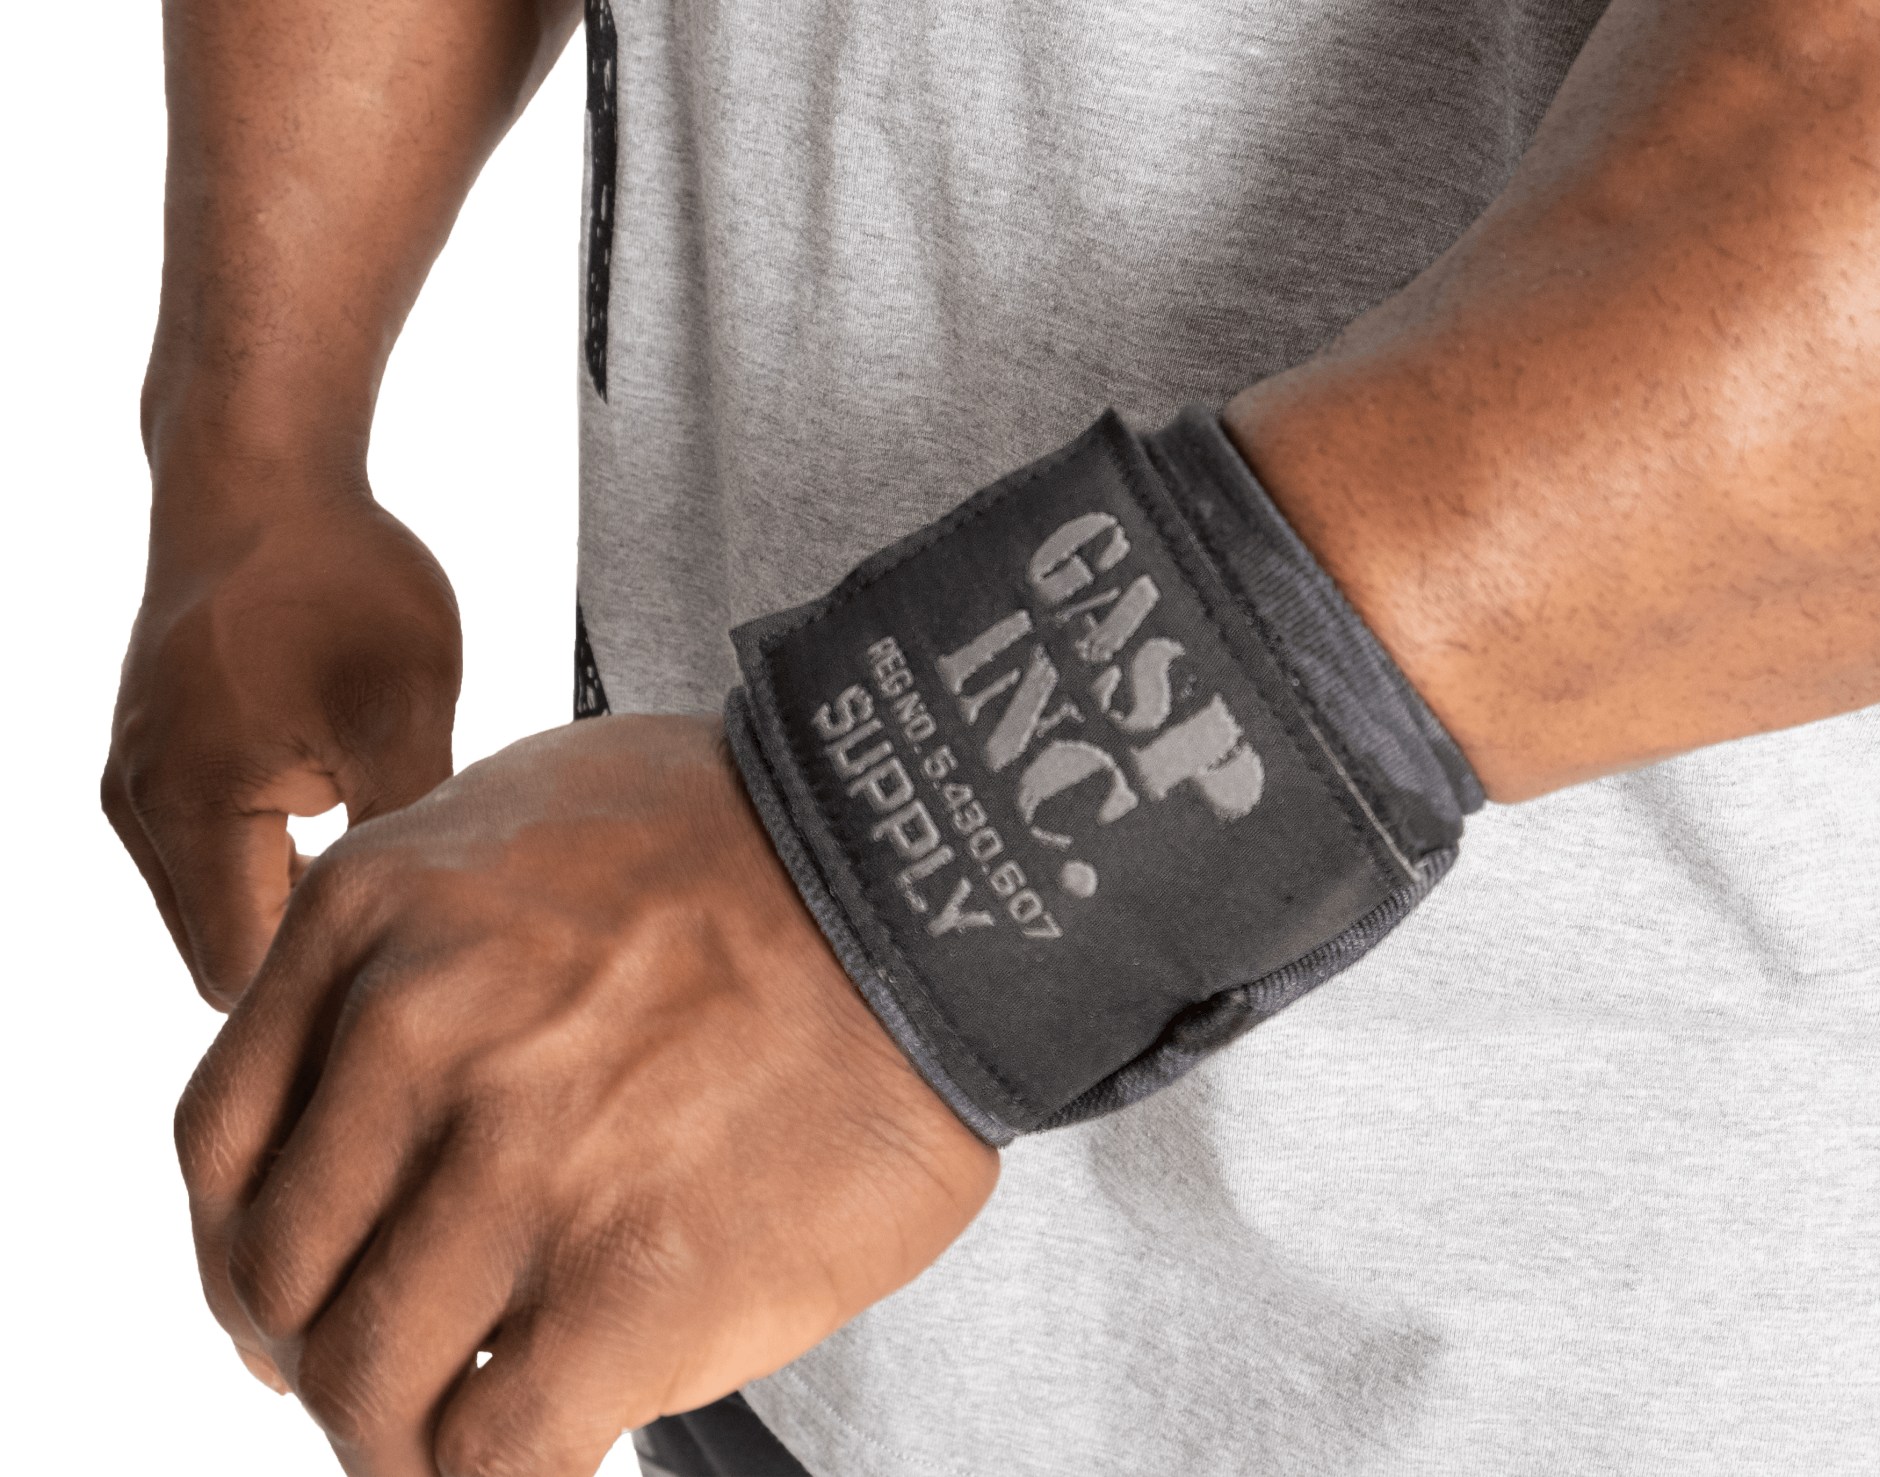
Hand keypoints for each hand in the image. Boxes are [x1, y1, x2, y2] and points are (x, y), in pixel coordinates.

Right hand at [104, 471, 460, 1006]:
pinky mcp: (160, 749)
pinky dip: (277, 851)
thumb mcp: (405, 711)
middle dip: (312, 950)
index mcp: (191, 811)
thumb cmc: (337, 580)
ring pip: (220, 898)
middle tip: (415, 922)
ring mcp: (140, 778)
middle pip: (224, 949)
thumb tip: (422, 926)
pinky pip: (212, 843)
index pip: (242, 976)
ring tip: (390, 857)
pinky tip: (354, 813)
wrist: (263, 474)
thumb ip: (405, 831)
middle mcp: (142, 808)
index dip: (322, 989)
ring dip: (298, 896)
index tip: (407, 969)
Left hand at [174, 714, 999, 1476]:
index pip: (216, 1149)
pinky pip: (493, 1460)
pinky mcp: (637, 1285)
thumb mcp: (522, 815)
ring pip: (365, 1388)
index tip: (289, 1302)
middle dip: (318, 1352)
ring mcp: (524, 1166)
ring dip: (400, 1437)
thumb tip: (367, 1069)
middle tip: (394, 1375)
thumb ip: (412, 936)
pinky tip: (541, 1456)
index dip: (238, 1255)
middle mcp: (418, 1039)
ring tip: (464, 1433)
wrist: (931, 880)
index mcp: (372, 923)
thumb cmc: (749, 839)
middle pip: (277, 1280)